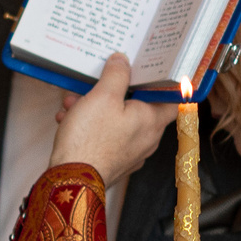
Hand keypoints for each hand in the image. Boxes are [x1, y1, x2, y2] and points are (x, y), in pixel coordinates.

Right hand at [49, 54, 172, 187]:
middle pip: (138, 107)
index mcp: (152, 122)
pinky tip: (69, 119)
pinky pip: (105, 137)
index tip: (152, 72)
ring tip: (75, 102)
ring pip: (117, 121)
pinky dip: (89, 126)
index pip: (171, 99)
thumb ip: (117, 75)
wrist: (71, 179)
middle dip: (115, 92)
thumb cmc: (90, 139)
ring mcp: (130, 153)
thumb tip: (123, 61)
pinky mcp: (112, 162)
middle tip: (101, 82)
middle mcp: (146, 140)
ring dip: (96, 108)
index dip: (164, 83)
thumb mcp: (103, 96)